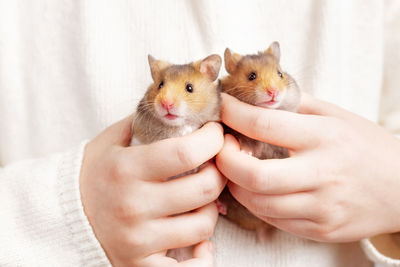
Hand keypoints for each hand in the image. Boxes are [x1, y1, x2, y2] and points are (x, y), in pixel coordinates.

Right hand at [80, 116, 225, 266]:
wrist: (65, 216)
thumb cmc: (95, 174)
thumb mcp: (112, 140)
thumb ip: (144, 121)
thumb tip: (178, 109)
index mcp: (126, 169)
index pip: (185, 152)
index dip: (212, 140)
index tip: (216, 134)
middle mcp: (132, 205)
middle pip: (203, 189)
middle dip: (219, 173)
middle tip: (215, 166)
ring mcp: (137, 239)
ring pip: (202, 225)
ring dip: (210, 209)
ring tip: (200, 201)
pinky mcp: (139, 264)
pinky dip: (203, 256)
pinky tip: (200, 244)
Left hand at [216, 93, 399, 241]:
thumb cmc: (367, 146)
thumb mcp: (337, 115)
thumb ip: (297, 105)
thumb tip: (257, 98)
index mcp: (324, 136)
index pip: (264, 125)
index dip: (233, 115)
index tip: (222, 107)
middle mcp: (322, 173)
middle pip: (253, 175)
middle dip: (225, 160)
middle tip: (222, 148)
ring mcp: (321, 206)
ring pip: (258, 203)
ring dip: (235, 184)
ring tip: (235, 168)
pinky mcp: (321, 229)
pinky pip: (273, 220)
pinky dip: (255, 203)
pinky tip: (256, 189)